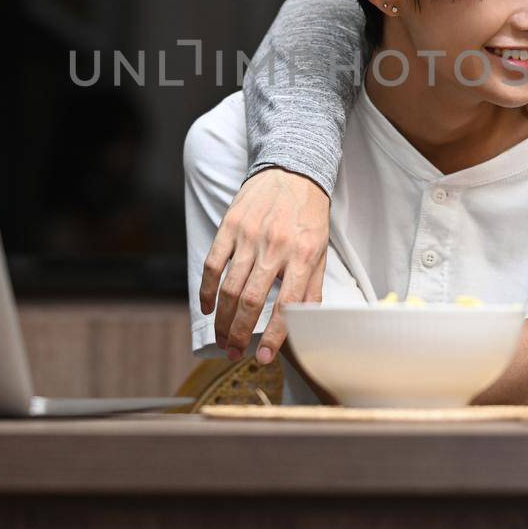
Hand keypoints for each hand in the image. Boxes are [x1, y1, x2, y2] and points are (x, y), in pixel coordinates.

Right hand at [199, 167, 330, 363]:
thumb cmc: (309, 216)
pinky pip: (212, 264)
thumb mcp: (321, 251)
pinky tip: (207, 308)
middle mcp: (275, 247)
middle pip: (252, 301)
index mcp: (303, 256)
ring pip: (230, 288)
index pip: (287, 306)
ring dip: (222, 319)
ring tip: (221, 339)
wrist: (292, 170)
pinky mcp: (230, 225)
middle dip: (239, 333)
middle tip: (234, 352)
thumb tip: (305, 325)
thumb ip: (312, 288)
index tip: (263, 357)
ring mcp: (250, 236)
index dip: (273, 336)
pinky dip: (206, 290)